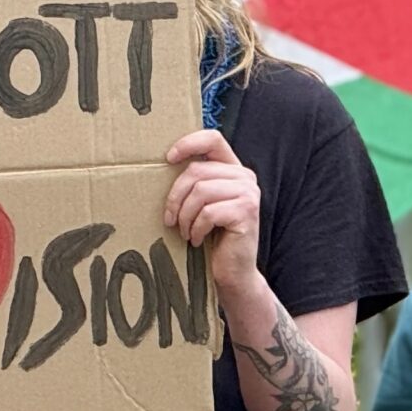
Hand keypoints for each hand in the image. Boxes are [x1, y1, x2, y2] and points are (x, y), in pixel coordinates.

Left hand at [165, 131, 262, 291]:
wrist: (234, 272)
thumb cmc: (213, 237)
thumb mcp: (203, 204)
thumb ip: (196, 183)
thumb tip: (163, 165)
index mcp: (235, 169)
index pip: (213, 139)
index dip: (188, 143)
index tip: (168, 159)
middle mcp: (246, 177)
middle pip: (197, 171)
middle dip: (176, 197)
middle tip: (170, 219)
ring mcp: (249, 194)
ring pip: (200, 192)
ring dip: (185, 216)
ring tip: (185, 232)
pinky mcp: (246, 212)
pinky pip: (208, 212)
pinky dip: (196, 229)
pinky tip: (196, 240)